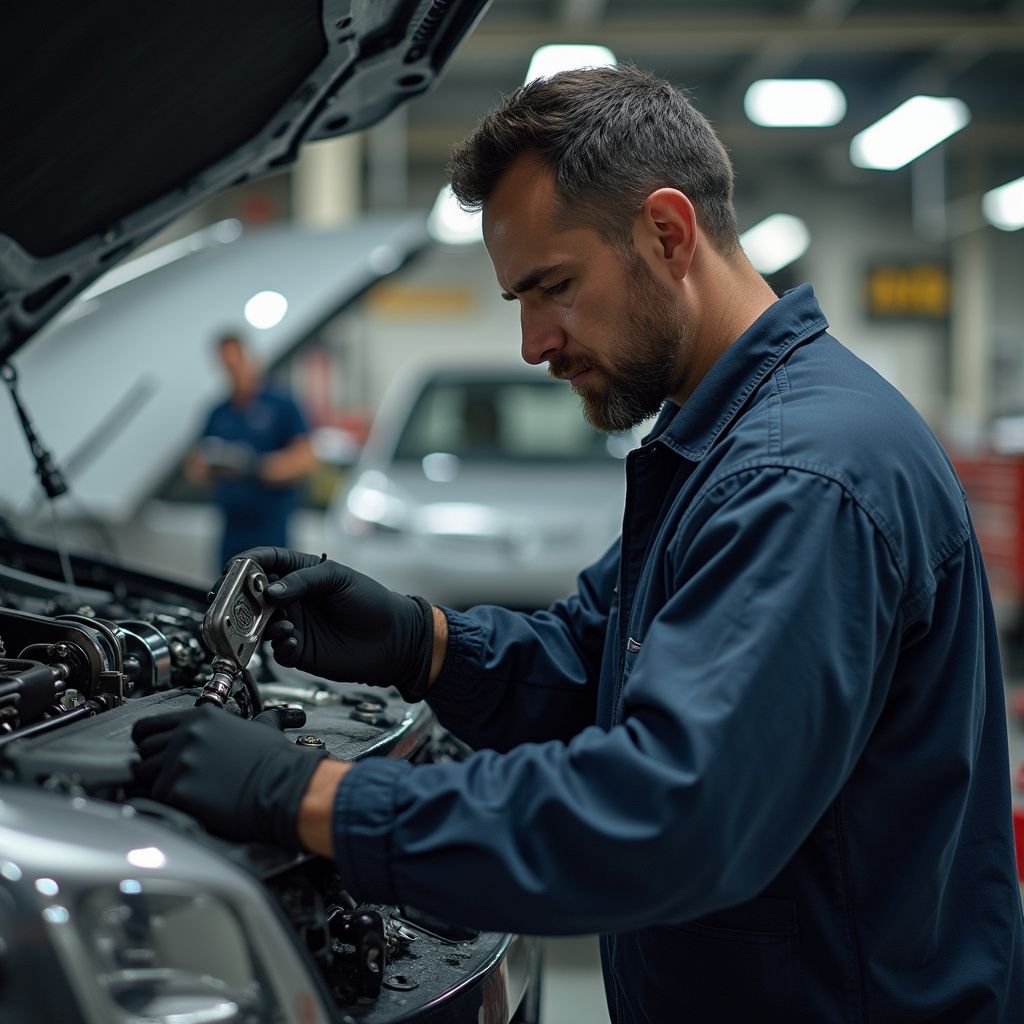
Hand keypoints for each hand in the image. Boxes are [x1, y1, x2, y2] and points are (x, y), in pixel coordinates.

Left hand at [131, 705, 326, 849]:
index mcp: (201, 717)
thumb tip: (253, 721)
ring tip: (181, 791)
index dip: (146, 741)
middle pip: (142, 751)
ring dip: (157, 784)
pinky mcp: (178, 789)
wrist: (283, 786)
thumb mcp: (255, 726)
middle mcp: (186, 734)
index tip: (151, 751)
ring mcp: (179, 760)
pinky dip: (167, 802)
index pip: (147, 726)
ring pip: (143, 774)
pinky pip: (155, 797)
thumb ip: (234, 725)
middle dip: (152, 764)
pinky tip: (189, 802)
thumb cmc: (274, 761)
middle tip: (170, 776)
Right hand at [233, 547, 434, 699]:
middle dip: (240, 598)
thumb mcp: (339, 578)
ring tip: (280, 626)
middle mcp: (292, 599)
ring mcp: (293, 624)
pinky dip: (279, 646)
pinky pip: (276, 650)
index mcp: (301, 573)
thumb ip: (303, 580)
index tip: (233, 569)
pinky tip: (293, 641)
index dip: (246, 564)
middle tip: (233, 603)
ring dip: (261, 625)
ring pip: (260, 624)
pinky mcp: (298, 650)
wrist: (393, 639)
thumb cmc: (371, 601)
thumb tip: (269, 590)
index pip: (265, 562)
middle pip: (254, 595)